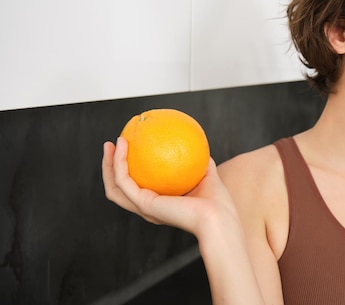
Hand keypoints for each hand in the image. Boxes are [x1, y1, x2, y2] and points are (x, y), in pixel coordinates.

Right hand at [102, 137, 237, 236]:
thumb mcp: (207, 175)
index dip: (128, 170)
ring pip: (114, 187)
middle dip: (110, 167)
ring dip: (108, 165)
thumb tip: (197, 144)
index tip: (129, 148)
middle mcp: (148, 208)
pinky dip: (118, 163)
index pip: (136, 188)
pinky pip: (123, 181)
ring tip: (109, 145)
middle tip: (111, 145)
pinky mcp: (144, 204)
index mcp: (159, 204)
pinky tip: (122, 146)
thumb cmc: (218, 202)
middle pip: (118, 189)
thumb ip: (199, 161)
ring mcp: (143, 208)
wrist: (218, 217)